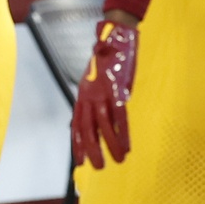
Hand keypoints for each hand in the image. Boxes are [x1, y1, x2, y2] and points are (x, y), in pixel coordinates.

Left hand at [71, 19, 136, 168]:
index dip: (78, 144)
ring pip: (104, 125)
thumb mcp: (95, 79)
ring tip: (118, 161)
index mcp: (83, 94)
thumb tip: (94, 117)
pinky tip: (127, 146)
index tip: (79, 161)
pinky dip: (123, 133)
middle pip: (88, 128)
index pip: (77, 124)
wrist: (115, 36)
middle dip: (92, 150)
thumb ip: (94, 97)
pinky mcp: (118, 89)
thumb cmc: (108, 59)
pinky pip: (120, 116)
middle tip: (98, 167)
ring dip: (111, 145)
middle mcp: (90, 95)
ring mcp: (103, 92)